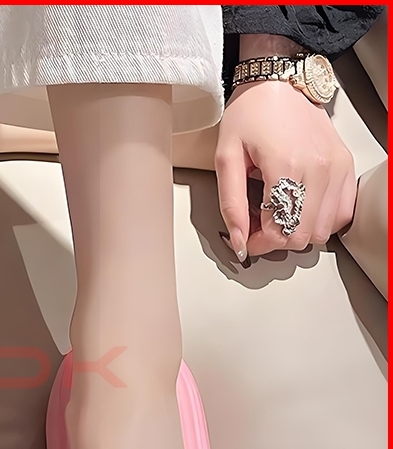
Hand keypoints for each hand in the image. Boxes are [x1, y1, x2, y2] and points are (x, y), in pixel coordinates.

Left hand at [215, 78, 355, 262]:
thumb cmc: (250, 113)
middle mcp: (319, 169)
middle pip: (302, 236)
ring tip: (277, 214)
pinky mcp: (346, 165)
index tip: (246, 239)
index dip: (259, 244)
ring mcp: (337, 167)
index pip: (280, 232)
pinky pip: (341, 213)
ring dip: (297, 231)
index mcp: (287, 166)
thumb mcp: (226, 158)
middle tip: (258, 225)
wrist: (278, 81)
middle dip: (276, 240)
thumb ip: (230, 204)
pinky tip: (300, 208)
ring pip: (323, 230)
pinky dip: (321, 220)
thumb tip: (237, 240)